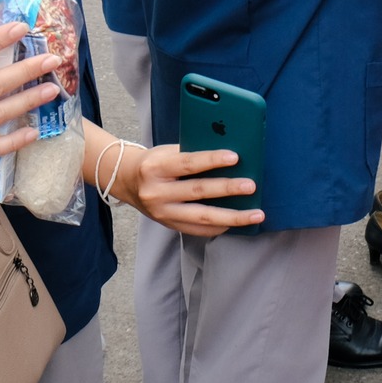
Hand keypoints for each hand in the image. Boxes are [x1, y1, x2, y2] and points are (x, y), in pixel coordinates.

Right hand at [117, 145, 265, 237]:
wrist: (126, 181)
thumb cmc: (154, 162)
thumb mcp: (167, 152)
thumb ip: (192, 153)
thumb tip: (229, 156)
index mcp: (156, 168)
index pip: (188, 163)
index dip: (212, 160)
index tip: (235, 157)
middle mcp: (157, 192)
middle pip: (198, 191)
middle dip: (228, 189)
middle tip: (251, 186)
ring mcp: (162, 213)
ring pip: (202, 217)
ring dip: (232, 217)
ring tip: (255, 214)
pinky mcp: (168, 225)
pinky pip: (198, 230)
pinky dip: (219, 227)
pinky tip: (237, 223)